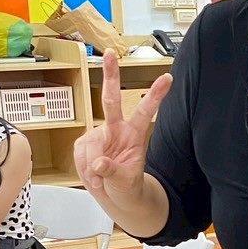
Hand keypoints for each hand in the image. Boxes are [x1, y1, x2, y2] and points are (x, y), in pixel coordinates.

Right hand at [73, 51, 172, 211]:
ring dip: (92, 167)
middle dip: (110, 75)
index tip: (168, 78)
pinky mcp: (84, 143)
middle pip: (111, 100)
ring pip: (90, 146)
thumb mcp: (125, 182)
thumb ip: (112, 172)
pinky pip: (80, 155)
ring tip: (102, 179)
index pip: (146, 112)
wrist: (116, 195)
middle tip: (110, 52)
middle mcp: (116, 129)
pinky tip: (93, 175)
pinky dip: (84, 169)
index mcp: (134, 134)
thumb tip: (99, 162)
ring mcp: (99, 135)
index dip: (156, 95)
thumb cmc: (127, 186)